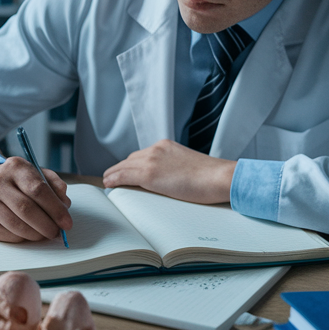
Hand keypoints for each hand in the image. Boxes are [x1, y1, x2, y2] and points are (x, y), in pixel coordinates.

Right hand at [0, 157, 72, 242]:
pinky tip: (29, 233)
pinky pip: (9, 236)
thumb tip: (64, 205)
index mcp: (15, 167)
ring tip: (45, 234)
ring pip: (17, 225)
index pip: (38, 189)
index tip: (67, 223)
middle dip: (47, 225)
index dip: (55, 209)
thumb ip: (55, 186)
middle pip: (26, 209)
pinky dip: (24, 238)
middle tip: (57, 233)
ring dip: (37, 234)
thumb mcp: (38, 174)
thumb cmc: (19, 183)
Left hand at [102, 140, 235, 203]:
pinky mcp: (150, 173)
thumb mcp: (188, 167)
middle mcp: (157, 148)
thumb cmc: (211, 177)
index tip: (126, 171)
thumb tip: (167, 180)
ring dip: (114, 174)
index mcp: (167, 146)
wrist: (220, 177)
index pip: (142, 155)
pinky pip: (124, 175)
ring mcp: (152, 160)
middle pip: (131, 159)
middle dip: (121, 169)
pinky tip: (109, 184)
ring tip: (108, 181)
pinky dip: (114, 179)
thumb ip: (174, 168)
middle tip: (113, 177)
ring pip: (125, 166)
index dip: (131, 164)